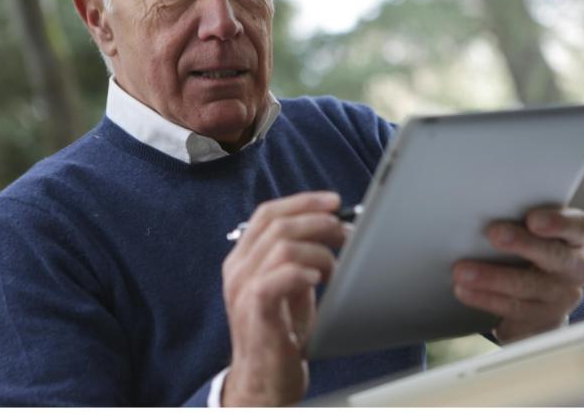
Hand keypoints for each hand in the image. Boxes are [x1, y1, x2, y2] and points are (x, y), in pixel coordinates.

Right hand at [221, 191, 347, 405]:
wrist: (264, 381)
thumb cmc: (280, 334)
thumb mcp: (290, 287)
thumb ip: (299, 258)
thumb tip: (332, 229)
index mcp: (243, 258)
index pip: (268, 213)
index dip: (303, 202)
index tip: (333, 202)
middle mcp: (238, 269)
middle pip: (278, 224)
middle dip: (319, 223)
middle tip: (345, 235)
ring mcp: (243, 289)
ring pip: (282, 246)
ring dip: (318, 251)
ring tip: (334, 269)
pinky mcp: (255, 310)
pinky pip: (278, 277)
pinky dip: (304, 272)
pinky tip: (318, 281)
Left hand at [452, 207, 583, 342]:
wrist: (543, 298)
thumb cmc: (530, 251)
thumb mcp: (533, 234)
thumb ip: (517, 220)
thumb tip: (479, 210)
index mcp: (574, 239)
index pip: (577, 226)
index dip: (558, 222)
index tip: (533, 219)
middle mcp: (574, 269)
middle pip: (555, 256)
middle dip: (523, 244)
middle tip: (493, 234)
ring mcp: (561, 299)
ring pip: (529, 287)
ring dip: (492, 278)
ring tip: (461, 271)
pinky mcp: (542, 321)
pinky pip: (514, 312)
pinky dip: (486, 300)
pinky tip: (464, 291)